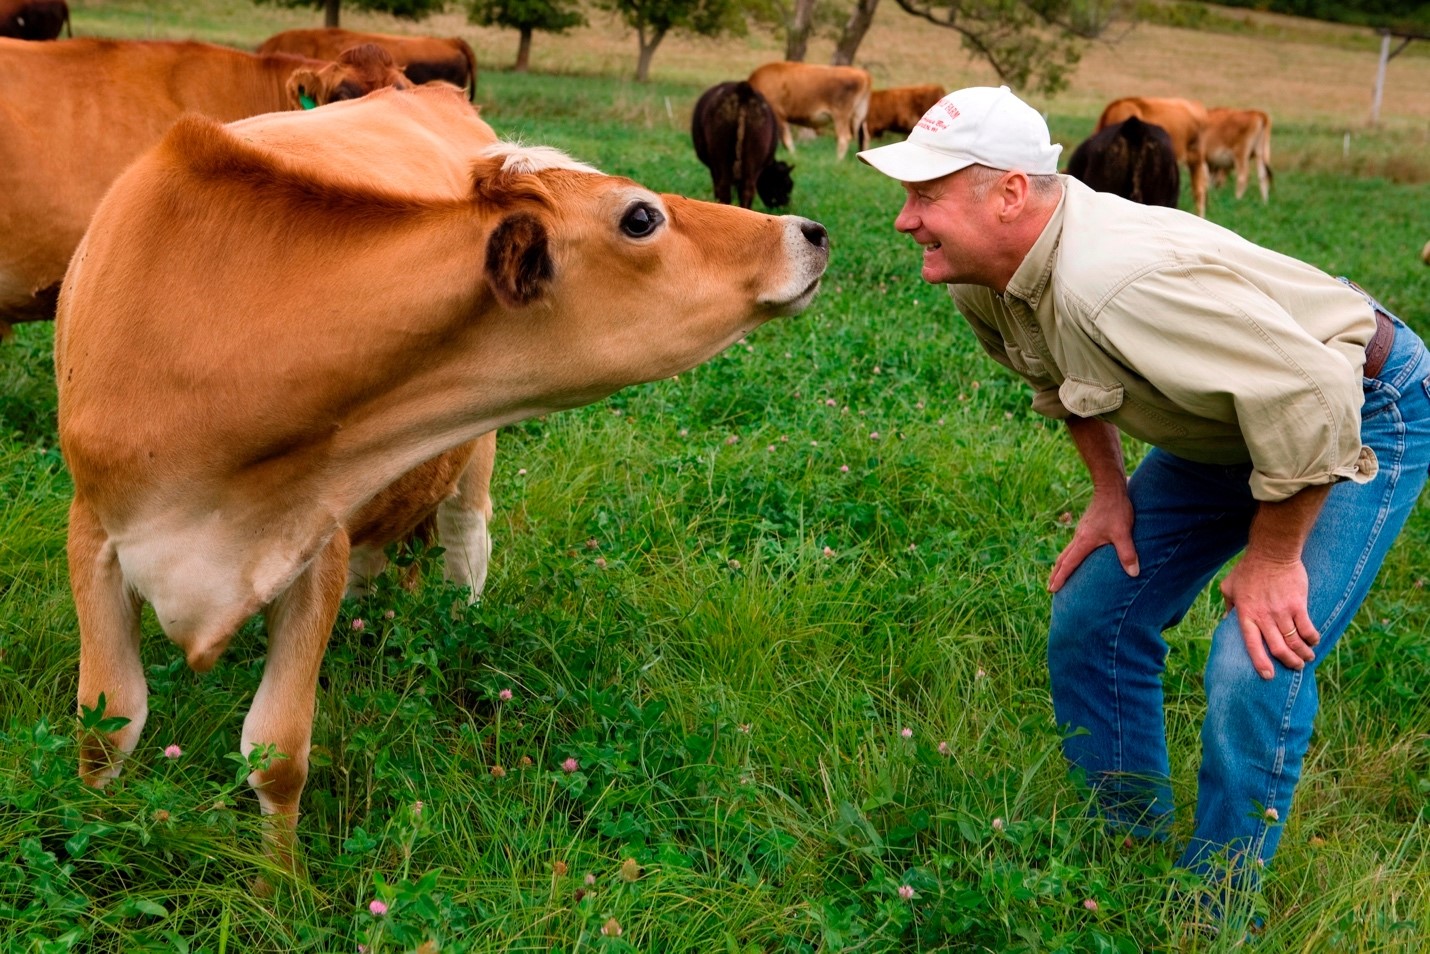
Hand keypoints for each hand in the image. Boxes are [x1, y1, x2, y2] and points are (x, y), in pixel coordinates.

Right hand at [1049, 491, 1139, 592]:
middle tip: (1050, 587)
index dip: (1060, 578)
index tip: (1052, 589)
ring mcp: (1081, 531)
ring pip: (1067, 551)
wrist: (1110, 488)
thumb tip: (1134, 573)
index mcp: (1084, 542)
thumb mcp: (1123, 532)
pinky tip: (1076, 555)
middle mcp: (1079, 537)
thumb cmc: (1116, 510)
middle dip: (1056, 574)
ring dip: (1061, 564)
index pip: (1068, 564)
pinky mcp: (1086, 526)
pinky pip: (1073, 544)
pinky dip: (1069, 555)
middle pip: (1062, 559)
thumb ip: (1127, 553)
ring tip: (1059, 574)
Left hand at [1220, 553, 1319, 678]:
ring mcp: (1282, 611)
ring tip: (1307, 658)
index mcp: (1245, 614)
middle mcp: (1264, 616)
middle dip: (1288, 662)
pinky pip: (1307, 628)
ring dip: (1302, 653)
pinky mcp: (1298, 605)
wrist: (1272, 552)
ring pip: (1294, 641)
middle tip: (1296, 667)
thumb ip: (1228, 605)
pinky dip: (1312, 638)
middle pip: (1278, 648)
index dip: (1260, 662)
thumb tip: (1226, 620)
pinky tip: (1313, 641)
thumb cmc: (1248, 569)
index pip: (1252, 644)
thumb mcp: (1229, 586)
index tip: (1268, 675)